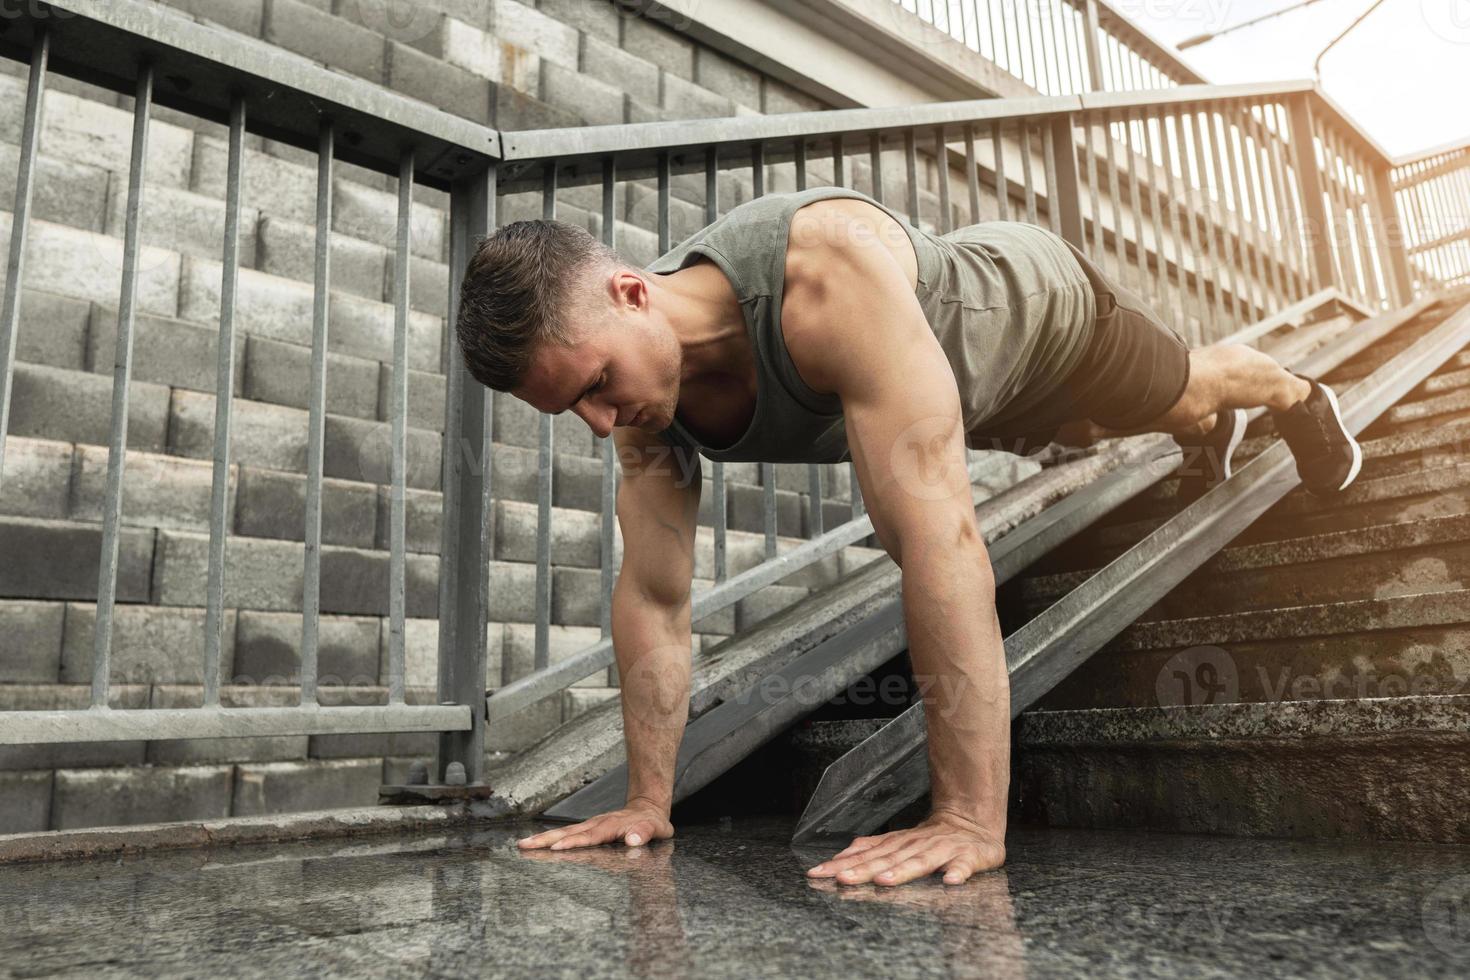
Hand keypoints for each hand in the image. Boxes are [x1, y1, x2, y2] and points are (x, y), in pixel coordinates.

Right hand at [516, 799, 672, 850]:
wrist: (647, 807)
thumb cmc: (651, 821)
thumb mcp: (656, 828)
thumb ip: (644, 833)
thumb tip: (632, 840)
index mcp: (611, 826)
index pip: (590, 836)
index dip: (573, 842)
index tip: (556, 848)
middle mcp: (596, 824)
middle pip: (568, 832)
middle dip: (546, 839)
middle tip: (524, 845)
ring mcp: (590, 825)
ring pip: (563, 832)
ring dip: (542, 838)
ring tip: (522, 844)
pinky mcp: (587, 828)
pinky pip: (566, 833)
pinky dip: (549, 838)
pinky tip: (536, 844)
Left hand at [804, 810, 1004, 885]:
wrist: (973, 822)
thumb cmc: (933, 839)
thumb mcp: (900, 841)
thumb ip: (874, 848)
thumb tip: (843, 854)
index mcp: (899, 844)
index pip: (867, 855)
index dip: (843, 864)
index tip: (819, 873)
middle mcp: (916, 846)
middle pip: (887, 859)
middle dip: (864, 870)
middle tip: (842, 879)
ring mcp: (942, 851)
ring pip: (920, 862)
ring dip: (902, 871)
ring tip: (884, 881)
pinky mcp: (968, 858)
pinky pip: (963, 866)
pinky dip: (957, 872)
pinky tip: (950, 881)